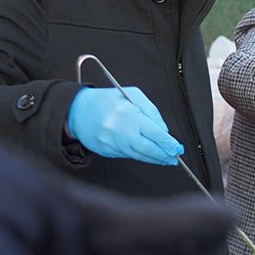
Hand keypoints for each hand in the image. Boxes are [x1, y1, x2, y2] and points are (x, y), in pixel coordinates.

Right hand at [67, 87, 183, 165]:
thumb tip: (163, 130)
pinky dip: (141, 156)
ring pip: (139, 155)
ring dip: (154, 159)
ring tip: (166, 159)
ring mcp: (112, 143)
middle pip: (148, 148)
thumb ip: (151, 111)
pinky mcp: (107, 151)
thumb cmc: (106, 101)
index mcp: (128, 115)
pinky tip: (149, 156)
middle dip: (164, 155)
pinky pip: (128, 155)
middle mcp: (120, 131)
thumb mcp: (132, 95)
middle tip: (174, 156)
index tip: (177, 148)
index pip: (154, 133)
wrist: (77, 111)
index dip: (168, 143)